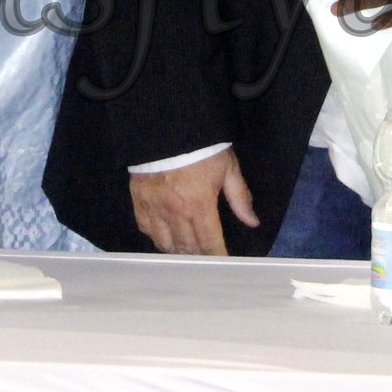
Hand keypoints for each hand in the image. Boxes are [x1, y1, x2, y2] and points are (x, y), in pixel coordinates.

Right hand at [128, 149, 257, 255]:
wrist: (167, 127)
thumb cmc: (202, 147)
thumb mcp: (227, 168)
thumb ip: (240, 197)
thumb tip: (252, 222)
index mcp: (199, 204)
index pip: (209, 243)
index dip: (217, 257)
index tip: (224, 264)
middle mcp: (175, 212)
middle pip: (188, 248)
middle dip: (200, 257)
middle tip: (207, 259)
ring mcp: (154, 208)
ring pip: (166, 244)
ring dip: (179, 252)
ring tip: (188, 252)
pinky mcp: (139, 202)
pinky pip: (147, 230)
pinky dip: (158, 238)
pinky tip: (166, 238)